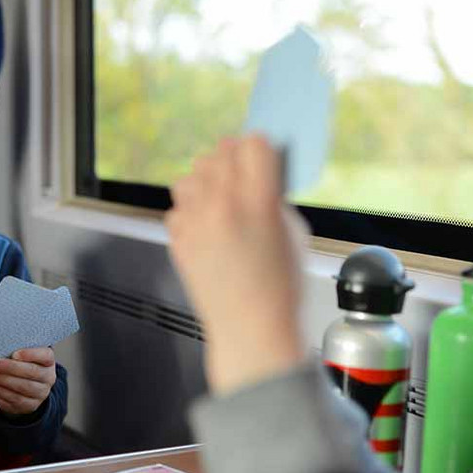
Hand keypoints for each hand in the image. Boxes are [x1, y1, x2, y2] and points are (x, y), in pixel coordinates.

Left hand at [0, 347, 56, 416]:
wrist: (27, 387)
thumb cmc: (23, 365)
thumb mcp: (23, 355)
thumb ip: (15, 350)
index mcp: (48, 361)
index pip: (45, 356)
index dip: (31, 354)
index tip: (14, 354)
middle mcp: (48, 378)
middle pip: (31, 372)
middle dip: (10, 367)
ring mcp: (40, 394)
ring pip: (22, 387)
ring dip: (2, 380)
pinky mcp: (30, 405)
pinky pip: (14, 399)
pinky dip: (0, 392)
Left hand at [165, 135, 307, 394]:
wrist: (250, 329)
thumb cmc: (280, 288)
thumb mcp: (294, 233)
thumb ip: (274, 197)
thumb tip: (261, 173)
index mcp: (259, 201)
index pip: (255, 144)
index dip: (261, 148)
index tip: (263, 156)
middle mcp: (223, 205)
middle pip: (221, 150)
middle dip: (234, 157)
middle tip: (243, 174)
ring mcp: (195, 222)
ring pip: (192, 173)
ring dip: (208, 180)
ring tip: (222, 200)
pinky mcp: (178, 239)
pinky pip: (179, 206)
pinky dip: (192, 210)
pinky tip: (208, 226)